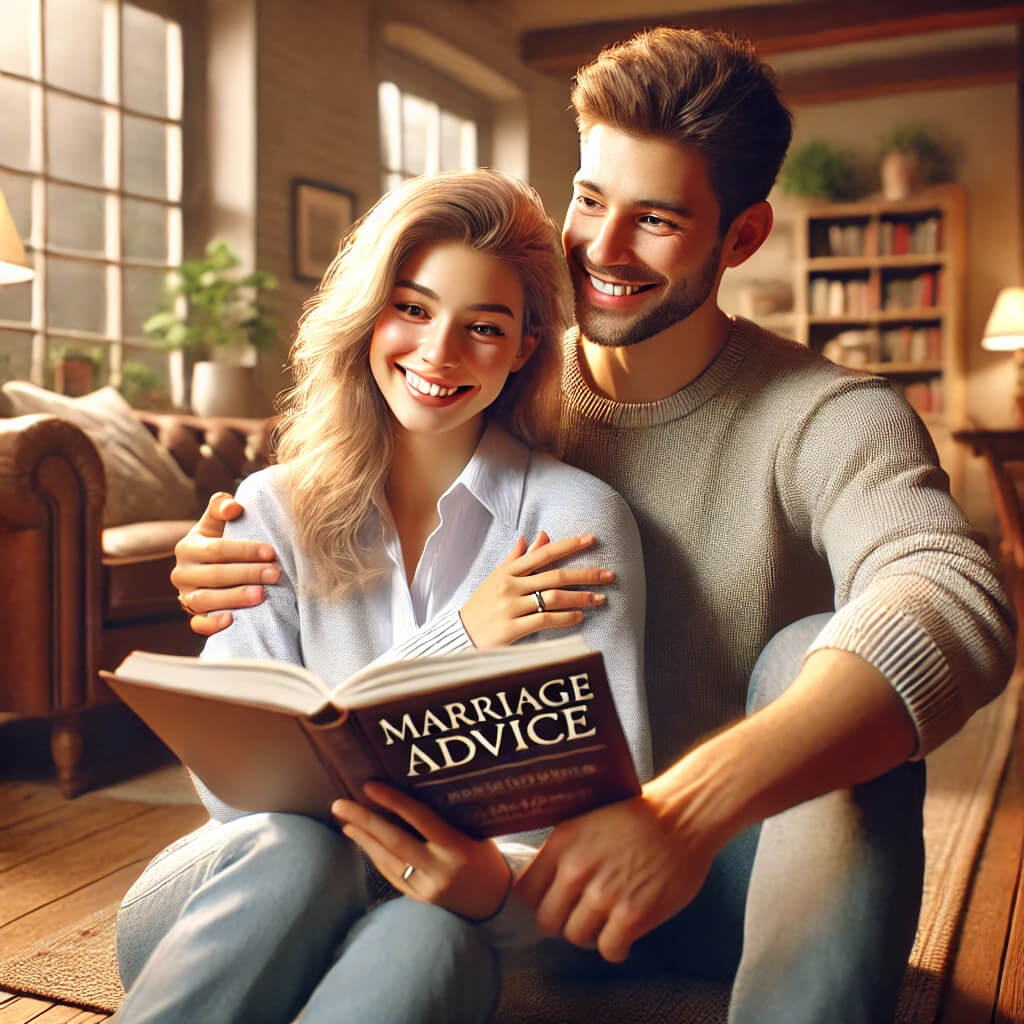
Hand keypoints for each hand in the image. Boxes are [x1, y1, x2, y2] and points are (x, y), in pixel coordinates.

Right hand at [171, 491, 279, 635]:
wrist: (211, 565)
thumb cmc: (221, 539)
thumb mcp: (217, 521)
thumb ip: (221, 507)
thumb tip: (233, 507)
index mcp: (188, 547)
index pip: (217, 549)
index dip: (245, 550)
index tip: (270, 551)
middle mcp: (182, 573)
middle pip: (216, 575)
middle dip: (247, 574)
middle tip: (275, 574)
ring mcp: (186, 596)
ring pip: (206, 600)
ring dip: (234, 598)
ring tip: (261, 595)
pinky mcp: (192, 615)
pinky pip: (198, 624)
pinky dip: (212, 624)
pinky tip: (231, 620)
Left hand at [333, 782, 511, 920]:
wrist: (496, 905)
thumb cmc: (486, 859)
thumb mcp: (475, 834)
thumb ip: (448, 819)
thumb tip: (414, 792)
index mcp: (458, 848)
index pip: (420, 819)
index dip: (394, 802)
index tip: (369, 786)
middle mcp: (440, 869)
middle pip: (394, 841)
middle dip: (364, 821)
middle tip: (339, 804)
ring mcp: (427, 888)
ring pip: (386, 860)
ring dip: (363, 838)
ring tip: (344, 820)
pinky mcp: (418, 901)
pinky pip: (391, 874)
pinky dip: (374, 856)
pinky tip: (362, 841)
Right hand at [460, 531, 613, 648]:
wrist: (459, 634)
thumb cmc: (482, 605)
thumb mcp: (497, 577)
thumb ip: (519, 557)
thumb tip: (539, 535)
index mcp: (508, 571)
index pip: (544, 553)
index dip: (569, 545)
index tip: (592, 539)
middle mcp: (510, 586)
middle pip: (555, 575)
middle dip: (585, 574)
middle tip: (609, 575)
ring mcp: (511, 606)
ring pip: (553, 598)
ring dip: (580, 598)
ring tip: (600, 599)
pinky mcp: (512, 628)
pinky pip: (545, 619)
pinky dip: (565, 618)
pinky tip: (579, 617)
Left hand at [514, 783, 716, 962]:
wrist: (681, 818)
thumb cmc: (637, 818)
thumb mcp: (586, 822)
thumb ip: (563, 852)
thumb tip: (546, 883)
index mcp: (562, 843)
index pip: (525, 891)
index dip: (539, 900)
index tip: (552, 900)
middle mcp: (576, 870)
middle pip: (547, 920)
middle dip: (563, 920)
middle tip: (580, 913)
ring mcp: (603, 895)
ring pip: (575, 937)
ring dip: (591, 933)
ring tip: (606, 921)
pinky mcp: (632, 916)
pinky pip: (608, 950)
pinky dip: (616, 947)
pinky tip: (624, 934)